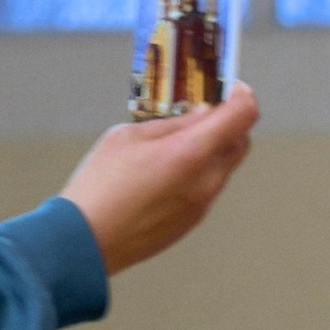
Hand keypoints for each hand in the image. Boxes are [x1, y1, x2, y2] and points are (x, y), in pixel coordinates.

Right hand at [61, 87, 258, 274]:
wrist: (85, 241)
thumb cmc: (100, 185)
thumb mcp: (130, 136)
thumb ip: (173, 123)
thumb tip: (203, 114)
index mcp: (193, 152)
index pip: (244, 115)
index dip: (242, 96)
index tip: (228, 89)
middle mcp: (207, 180)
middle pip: (241, 141)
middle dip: (228, 122)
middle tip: (200, 111)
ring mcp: (202, 205)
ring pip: (224, 166)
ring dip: (212, 148)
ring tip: (173, 143)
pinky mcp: (191, 222)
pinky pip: (207, 188)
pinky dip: (198, 172)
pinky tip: (165, 171)